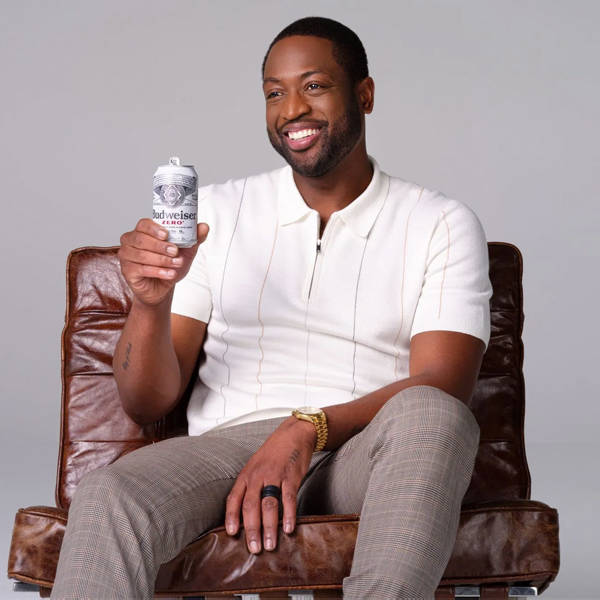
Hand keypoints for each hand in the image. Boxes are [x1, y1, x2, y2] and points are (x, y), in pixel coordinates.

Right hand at [118, 219, 208, 306]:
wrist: (164, 286)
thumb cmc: (170, 264)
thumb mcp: (186, 250)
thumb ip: (194, 238)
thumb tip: (204, 227)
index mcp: (143, 231)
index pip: (144, 224)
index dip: (154, 228)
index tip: (167, 234)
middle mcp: (131, 241)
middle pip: (141, 239)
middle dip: (160, 246)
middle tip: (175, 251)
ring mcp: (127, 256)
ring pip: (142, 255)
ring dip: (162, 260)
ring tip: (176, 263)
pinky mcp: (127, 271)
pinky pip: (141, 269)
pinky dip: (158, 271)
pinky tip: (169, 274)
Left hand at [225, 417, 316, 553]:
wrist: (293, 434)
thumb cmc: (273, 453)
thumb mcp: (254, 466)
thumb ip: (249, 487)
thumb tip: (243, 514)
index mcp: (246, 475)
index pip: (234, 498)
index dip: (232, 517)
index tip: (232, 534)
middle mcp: (257, 476)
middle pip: (250, 506)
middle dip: (251, 529)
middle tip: (254, 549)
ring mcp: (274, 476)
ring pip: (268, 505)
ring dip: (269, 527)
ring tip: (270, 545)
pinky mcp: (291, 476)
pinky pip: (288, 498)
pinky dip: (288, 515)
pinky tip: (288, 528)